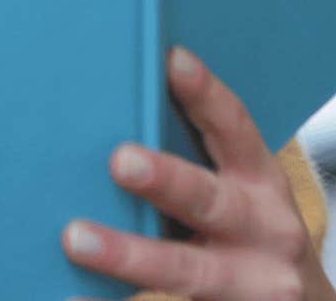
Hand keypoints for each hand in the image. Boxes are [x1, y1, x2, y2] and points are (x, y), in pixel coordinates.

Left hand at [61, 46, 335, 300]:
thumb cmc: (247, 236)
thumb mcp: (240, 192)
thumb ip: (193, 159)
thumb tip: (110, 111)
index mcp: (262, 183)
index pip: (236, 129)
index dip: (206, 94)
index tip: (171, 58)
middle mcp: (266, 231)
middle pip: (209, 201)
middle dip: (166, 179)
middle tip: (118, 158)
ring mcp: (252, 285)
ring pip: (186, 270)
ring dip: (129, 255)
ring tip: (74, 238)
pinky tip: (69, 297)